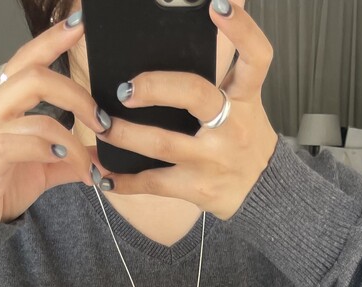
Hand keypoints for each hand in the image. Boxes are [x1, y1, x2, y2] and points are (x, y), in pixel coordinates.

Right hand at [0, 13, 107, 222]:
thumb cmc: (1, 182)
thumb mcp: (44, 165)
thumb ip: (72, 155)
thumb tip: (105, 155)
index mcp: (4, 99)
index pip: (28, 58)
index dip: (53, 40)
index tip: (80, 25)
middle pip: (34, 76)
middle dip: (76, 94)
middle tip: (101, 120)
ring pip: (34, 112)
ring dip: (71, 134)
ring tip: (86, 159)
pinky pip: (17, 142)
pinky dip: (46, 148)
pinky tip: (62, 158)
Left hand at [91, 0, 277, 220]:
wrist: (261, 192)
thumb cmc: (244, 139)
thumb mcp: (245, 100)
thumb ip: (226, 66)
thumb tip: (216, 11)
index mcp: (245, 97)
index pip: (256, 57)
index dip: (241, 30)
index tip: (217, 7)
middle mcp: (232, 126)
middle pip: (194, 95)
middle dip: (155, 88)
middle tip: (125, 89)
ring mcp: (212, 160)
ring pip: (162, 143)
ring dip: (124, 135)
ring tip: (100, 126)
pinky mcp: (196, 187)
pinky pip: (153, 182)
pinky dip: (123, 180)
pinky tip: (103, 174)